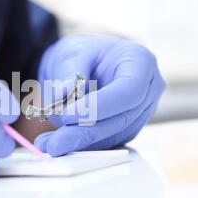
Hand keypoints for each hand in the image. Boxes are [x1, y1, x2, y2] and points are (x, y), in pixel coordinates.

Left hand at [34, 34, 164, 155]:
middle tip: (54, 142)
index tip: (67, 114)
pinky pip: (106, 142)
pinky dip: (82, 145)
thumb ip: (69, 72)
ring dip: (79, 143)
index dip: (99, 106)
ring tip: (49, 143)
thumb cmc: (81, 52)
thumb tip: (63, 94)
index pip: (129, 90)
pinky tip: (59, 144)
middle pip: (121, 119)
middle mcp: (148, 89)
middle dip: (84, 132)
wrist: (80, 64)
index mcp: (140, 61)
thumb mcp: (71, 52)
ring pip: (112, 135)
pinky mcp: (127, 129)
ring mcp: (141, 112)